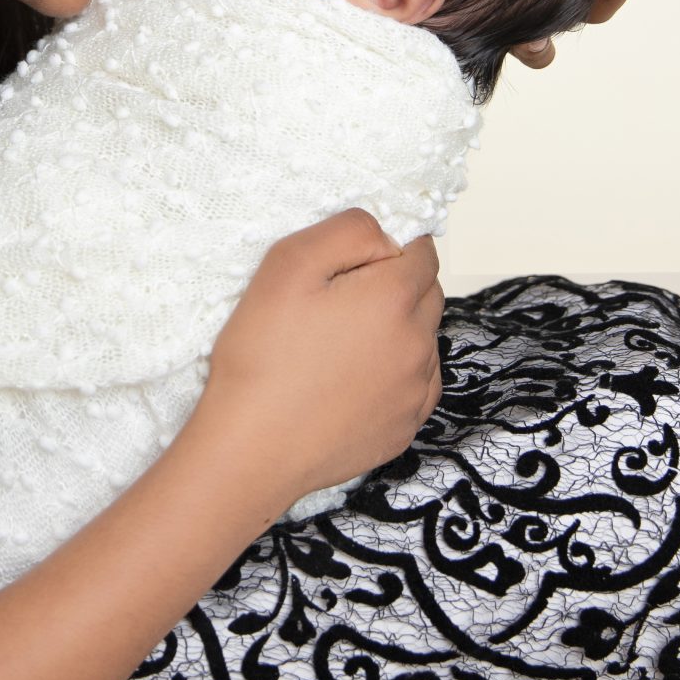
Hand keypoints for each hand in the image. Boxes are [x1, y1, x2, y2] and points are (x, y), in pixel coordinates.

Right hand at [198, 209, 444, 511]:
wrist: (251, 449)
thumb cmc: (262, 355)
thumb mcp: (288, 264)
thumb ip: (347, 230)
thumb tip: (385, 233)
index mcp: (395, 297)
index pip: (422, 251)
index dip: (387, 248)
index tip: (349, 265)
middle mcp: (419, 343)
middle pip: (428, 293)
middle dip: (395, 286)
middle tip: (339, 302)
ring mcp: (415, 390)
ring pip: (423, 340)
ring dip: (396, 331)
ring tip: (339, 346)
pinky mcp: (404, 427)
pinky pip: (414, 385)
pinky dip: (393, 375)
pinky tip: (349, 381)